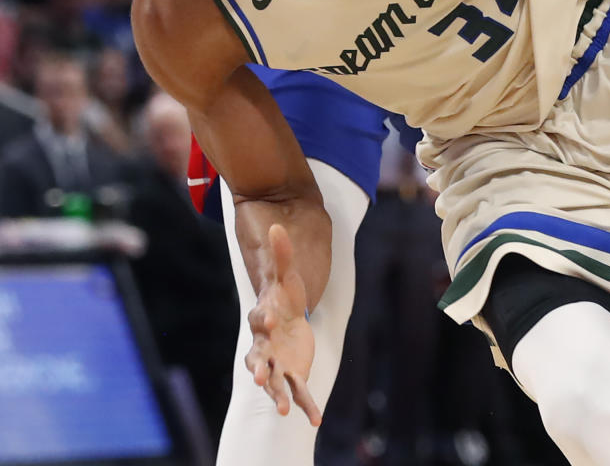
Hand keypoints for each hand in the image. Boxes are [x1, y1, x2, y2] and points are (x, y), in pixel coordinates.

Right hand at [244, 225, 320, 424]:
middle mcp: (265, 345)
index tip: (270, 318)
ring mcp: (278, 363)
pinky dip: (306, 405)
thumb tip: (277, 226)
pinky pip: (298, 391)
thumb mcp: (286, 277)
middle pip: (258, 358)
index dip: (264, 318)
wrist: (286, 319)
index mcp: (263, 319)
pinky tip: (315, 419)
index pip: (259, 319)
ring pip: (275, 382)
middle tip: (261, 377)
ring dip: (279, 394)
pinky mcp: (293, 374)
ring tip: (284, 409)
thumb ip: (282, 255)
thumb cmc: (283, 297)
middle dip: (260, 368)